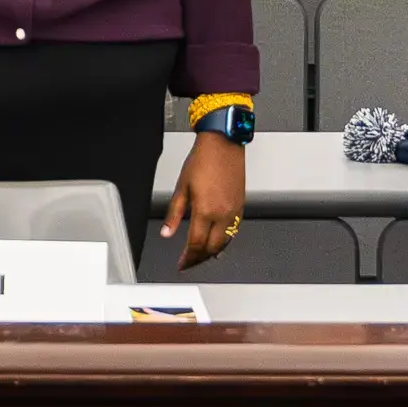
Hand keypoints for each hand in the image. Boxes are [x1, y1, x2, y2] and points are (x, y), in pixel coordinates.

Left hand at [170, 128, 247, 267]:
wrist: (223, 143)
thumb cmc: (202, 160)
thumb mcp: (181, 187)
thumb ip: (174, 214)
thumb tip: (166, 233)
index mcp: (205, 210)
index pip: (196, 244)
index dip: (187, 258)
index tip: (181, 263)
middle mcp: (223, 214)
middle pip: (212, 248)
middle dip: (199, 259)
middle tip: (189, 263)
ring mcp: (234, 211)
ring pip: (225, 243)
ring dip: (212, 253)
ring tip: (201, 257)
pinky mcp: (241, 206)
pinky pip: (234, 232)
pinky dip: (224, 242)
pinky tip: (217, 243)